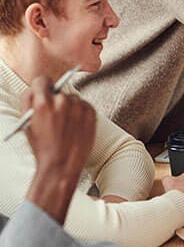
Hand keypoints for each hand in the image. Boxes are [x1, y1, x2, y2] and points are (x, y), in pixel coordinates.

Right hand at [22, 77, 96, 223]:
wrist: (62, 165)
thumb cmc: (42, 147)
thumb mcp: (27, 124)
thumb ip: (28, 103)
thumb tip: (35, 89)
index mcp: (42, 103)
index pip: (42, 81)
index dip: (42, 87)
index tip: (44, 91)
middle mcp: (62, 101)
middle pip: (59, 91)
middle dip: (56, 101)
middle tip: (55, 116)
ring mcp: (78, 106)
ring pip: (73, 99)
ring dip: (69, 107)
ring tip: (66, 126)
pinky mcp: (91, 112)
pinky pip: (84, 106)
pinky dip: (80, 113)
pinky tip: (75, 127)